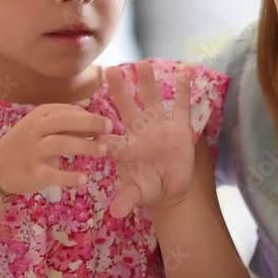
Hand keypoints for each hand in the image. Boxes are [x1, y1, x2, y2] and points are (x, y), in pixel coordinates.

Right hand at [0, 103, 112, 195]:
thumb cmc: (28, 145)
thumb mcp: (44, 128)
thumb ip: (69, 123)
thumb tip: (97, 116)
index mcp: (40, 115)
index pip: (68, 111)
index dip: (89, 116)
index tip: (108, 123)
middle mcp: (35, 129)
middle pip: (64, 121)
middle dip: (89, 122)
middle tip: (111, 127)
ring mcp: (33, 150)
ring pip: (60, 144)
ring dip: (84, 146)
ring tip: (104, 150)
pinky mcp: (32, 172)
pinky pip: (52, 174)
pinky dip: (68, 177)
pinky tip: (84, 179)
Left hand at [103, 62, 194, 218]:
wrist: (171, 188)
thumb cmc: (149, 188)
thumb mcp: (137, 194)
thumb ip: (127, 200)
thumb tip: (115, 214)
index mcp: (126, 146)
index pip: (111, 135)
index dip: (102, 127)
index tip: (93, 116)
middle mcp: (140, 130)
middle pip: (127, 106)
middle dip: (119, 89)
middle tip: (110, 70)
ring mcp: (160, 125)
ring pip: (152, 99)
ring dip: (147, 82)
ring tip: (141, 63)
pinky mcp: (179, 127)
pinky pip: (181, 106)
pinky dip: (183, 90)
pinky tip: (183, 73)